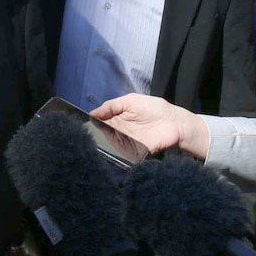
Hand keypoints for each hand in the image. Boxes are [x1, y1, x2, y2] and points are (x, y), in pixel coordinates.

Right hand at [90, 94, 208, 157]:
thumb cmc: (154, 109)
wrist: (174, 124)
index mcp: (116, 119)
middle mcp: (118, 132)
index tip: (81, 123)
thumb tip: (91, 114)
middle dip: (92, 134)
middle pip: (100, 135)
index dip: (90, 123)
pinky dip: (112, 152)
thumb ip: (111, 106)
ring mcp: (124, 144)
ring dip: (100, 143)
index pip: (98, 122)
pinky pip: (119, 155)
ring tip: (94, 139)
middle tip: (85, 133)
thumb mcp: (130, 100)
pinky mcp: (132, 154)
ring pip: (107, 145)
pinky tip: (106, 148)